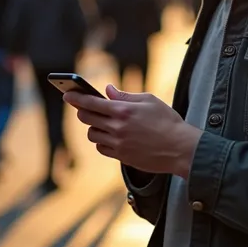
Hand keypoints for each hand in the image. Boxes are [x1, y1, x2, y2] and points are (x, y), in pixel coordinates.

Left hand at [63, 85, 202, 178]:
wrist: (180, 148)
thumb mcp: (149, 100)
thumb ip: (125, 95)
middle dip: (82, 110)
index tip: (67, 94)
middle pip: (86, 118)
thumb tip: (108, 90)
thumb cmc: (167, 121)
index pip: (91, 103)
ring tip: (104, 123)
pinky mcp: (121, 156)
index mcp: (123, 110)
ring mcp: (118, 144)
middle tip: (85, 107)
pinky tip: (111, 136)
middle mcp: (117, 127)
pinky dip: (102, 141)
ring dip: (94, 127)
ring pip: (92, 134)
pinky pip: (101, 148)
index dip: (76, 97)